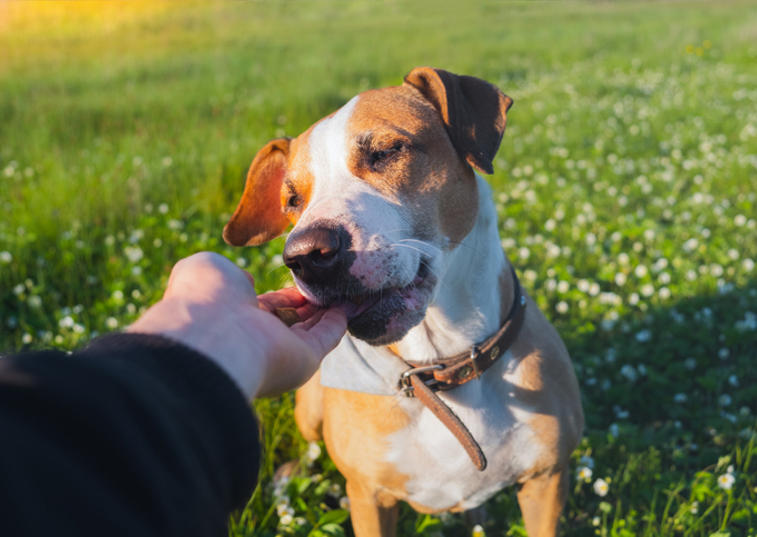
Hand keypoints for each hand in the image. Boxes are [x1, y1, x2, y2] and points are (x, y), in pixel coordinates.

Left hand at [127, 252, 346, 398]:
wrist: (210, 337)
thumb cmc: (203, 299)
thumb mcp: (207, 269)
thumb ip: (229, 273)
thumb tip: (249, 283)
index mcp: (231, 318)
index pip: (264, 307)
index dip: (284, 295)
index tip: (302, 279)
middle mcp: (256, 338)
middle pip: (291, 320)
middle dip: (310, 304)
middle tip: (330, 285)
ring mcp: (280, 352)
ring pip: (311, 329)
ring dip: (329, 311)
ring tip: (349, 291)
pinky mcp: (304, 361)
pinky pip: (326, 338)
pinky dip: (339, 322)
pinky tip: (351, 305)